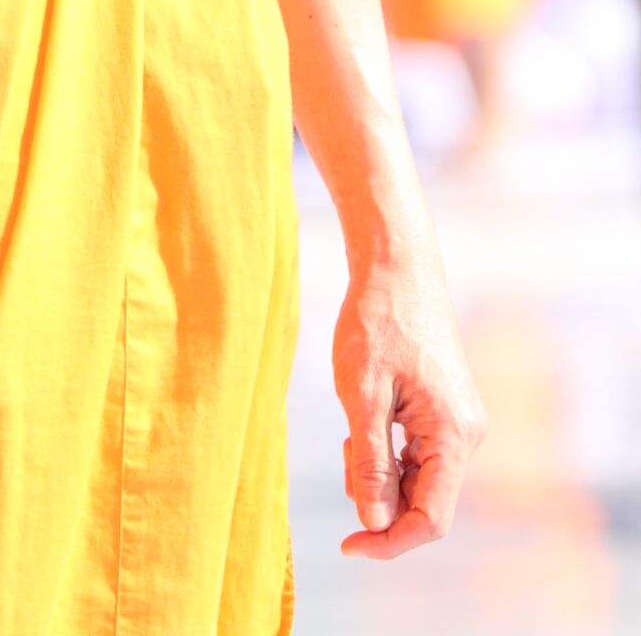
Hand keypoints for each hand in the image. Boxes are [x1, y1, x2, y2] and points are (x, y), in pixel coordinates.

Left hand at [333, 247, 486, 558]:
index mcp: (454, 434)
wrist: (396, 263)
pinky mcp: (444, 407)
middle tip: (343, 452)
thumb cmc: (377, 320)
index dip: (389, 541)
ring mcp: (458, 420)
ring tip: (350, 427)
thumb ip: (369, 461)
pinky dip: (385, 450)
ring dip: (378, 470)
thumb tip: (373, 522)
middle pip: (425, 500)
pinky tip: (363, 420)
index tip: (347, 546)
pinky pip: (416, 452)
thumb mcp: (361, 393)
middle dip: (378, 496)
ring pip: (418, 476)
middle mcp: (466, 433)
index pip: (430, 518)